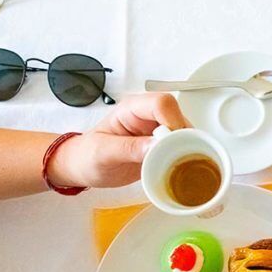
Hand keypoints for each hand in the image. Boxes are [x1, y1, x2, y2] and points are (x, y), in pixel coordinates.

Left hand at [46, 93, 189, 187]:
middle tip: (176, 157)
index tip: (170, 144)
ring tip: (177, 163)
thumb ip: (129, 149)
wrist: (85, 167)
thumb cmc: (88, 156)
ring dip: (187, 147)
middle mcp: (148, 116)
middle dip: (183, 137)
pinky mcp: (163, 143)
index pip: (162, 103)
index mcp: (132, 109)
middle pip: (179, 115)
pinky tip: (178, 165)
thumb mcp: (103, 153)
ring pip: (186, 130)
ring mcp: (157, 129)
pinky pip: (183, 144)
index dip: (173, 121)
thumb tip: (156, 146)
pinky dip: (186, 155)